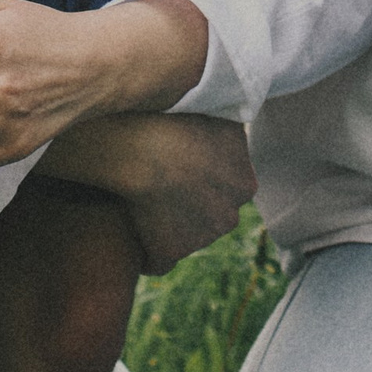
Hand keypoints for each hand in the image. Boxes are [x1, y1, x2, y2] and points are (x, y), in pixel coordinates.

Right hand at [42, 113, 255, 272]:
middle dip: (188, 204)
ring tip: (136, 198)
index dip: (199, 175)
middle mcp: (228, 217)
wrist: (139, 142)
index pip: (226, 186)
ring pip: (183, 235)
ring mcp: (199, 240)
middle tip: (156, 181)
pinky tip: (127, 226)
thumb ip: (228, 132)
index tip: (176, 162)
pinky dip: (144, 249)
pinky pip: (155, 258)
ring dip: (164, 224)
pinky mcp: (169, 254)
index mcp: (244, 183)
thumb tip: (227, 133)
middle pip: (209, 215)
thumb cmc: (174, 117)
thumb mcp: (218, 113)